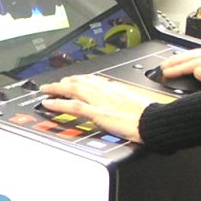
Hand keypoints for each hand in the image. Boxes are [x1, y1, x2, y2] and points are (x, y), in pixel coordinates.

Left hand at [40, 75, 155, 142]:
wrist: (154, 121)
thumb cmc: (149, 116)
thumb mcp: (135, 103)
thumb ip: (122, 102)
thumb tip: (117, 105)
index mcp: (116, 88)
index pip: (93, 80)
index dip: (79, 79)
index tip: (71, 79)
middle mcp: (106, 91)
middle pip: (80, 82)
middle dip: (64, 81)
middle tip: (51, 84)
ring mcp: (100, 101)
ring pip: (74, 90)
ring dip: (57, 89)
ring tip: (45, 90)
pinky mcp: (98, 113)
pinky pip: (74, 106)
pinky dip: (59, 104)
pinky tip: (49, 103)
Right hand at [161, 47, 200, 87]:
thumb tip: (199, 70)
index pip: (200, 62)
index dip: (182, 67)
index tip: (167, 73)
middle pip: (199, 55)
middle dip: (179, 60)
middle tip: (162, 67)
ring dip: (183, 58)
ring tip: (169, 64)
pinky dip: (193, 60)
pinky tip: (185, 63)